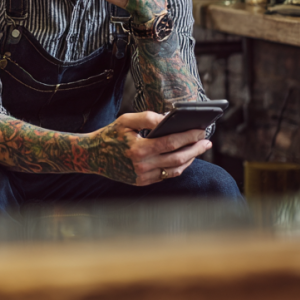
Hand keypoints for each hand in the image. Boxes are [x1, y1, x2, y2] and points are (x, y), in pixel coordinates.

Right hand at [78, 111, 211, 185]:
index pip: (170, 143)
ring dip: (190, 159)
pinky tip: (185, 157)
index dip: (188, 136)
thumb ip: (147, 117)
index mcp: (138, 149)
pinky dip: (178, 167)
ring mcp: (143, 176)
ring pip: (174, 169)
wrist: (92, 156)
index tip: (200, 130)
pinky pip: (166, 176)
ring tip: (199, 148)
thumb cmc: (110, 135)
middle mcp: (141, 165)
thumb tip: (168, 118)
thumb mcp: (125, 120)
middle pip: (177, 158)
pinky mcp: (142, 182)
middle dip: (195, 149)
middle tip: (206, 141)